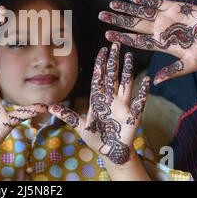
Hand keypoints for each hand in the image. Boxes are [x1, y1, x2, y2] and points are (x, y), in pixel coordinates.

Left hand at [48, 43, 149, 166]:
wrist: (111, 153)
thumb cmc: (96, 138)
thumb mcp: (80, 126)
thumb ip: (68, 116)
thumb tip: (50, 108)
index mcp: (98, 100)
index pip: (99, 78)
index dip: (100, 64)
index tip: (102, 50)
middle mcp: (111, 99)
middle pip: (112, 76)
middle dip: (113, 61)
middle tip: (115, 44)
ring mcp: (122, 106)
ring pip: (125, 84)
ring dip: (128, 70)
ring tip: (129, 55)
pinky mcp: (133, 116)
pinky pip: (139, 102)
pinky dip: (143, 92)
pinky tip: (147, 81)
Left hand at [99, 0, 196, 83]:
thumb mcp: (190, 65)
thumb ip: (173, 71)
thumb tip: (156, 82)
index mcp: (160, 44)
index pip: (136, 40)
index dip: (122, 37)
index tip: (107, 35)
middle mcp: (160, 30)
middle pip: (134, 24)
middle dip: (118, 19)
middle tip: (101, 15)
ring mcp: (167, 18)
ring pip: (142, 11)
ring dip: (127, 7)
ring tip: (112, 3)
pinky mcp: (176, 8)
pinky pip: (158, 1)